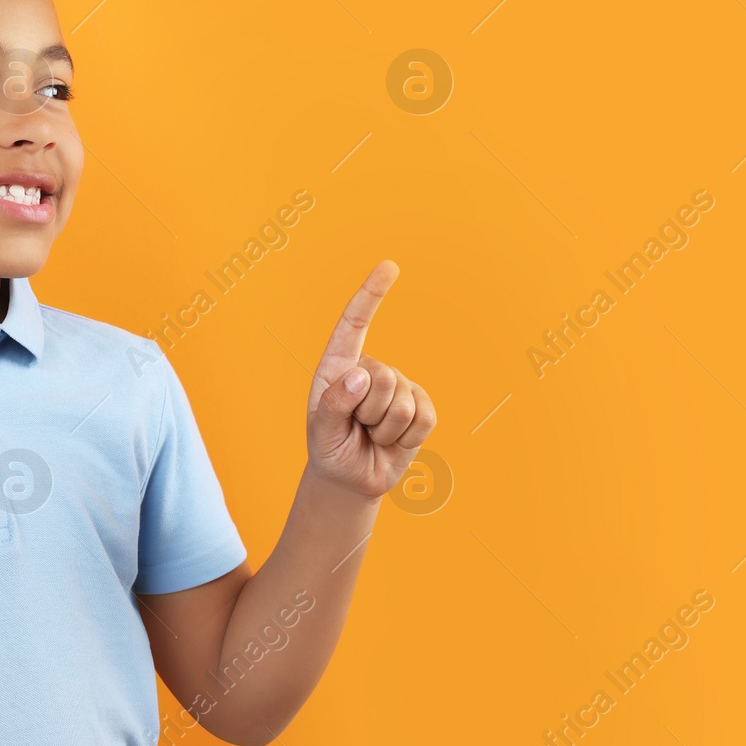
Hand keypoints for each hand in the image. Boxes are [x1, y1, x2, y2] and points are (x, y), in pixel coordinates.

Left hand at [306, 260, 437, 498]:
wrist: (353, 478)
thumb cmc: (331, 448)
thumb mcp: (320, 432)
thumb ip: (333, 405)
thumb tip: (360, 376)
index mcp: (339, 366)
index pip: (355, 324)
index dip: (372, 294)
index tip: (390, 267)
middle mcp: (370, 369)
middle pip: (383, 379)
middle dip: (368, 413)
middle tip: (356, 429)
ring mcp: (399, 386)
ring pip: (403, 402)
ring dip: (385, 430)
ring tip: (371, 436)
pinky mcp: (421, 407)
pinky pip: (424, 418)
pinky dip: (406, 438)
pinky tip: (392, 441)